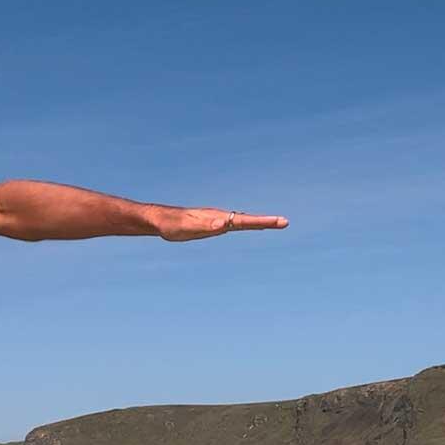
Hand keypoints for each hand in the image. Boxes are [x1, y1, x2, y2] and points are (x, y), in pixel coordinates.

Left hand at [154, 207, 288, 241]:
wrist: (160, 220)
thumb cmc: (173, 225)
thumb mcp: (190, 228)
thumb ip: (207, 226)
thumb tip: (225, 223)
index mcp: (219, 218)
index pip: (246, 221)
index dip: (264, 222)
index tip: (281, 222)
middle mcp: (220, 217)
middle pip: (248, 220)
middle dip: (266, 222)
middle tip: (285, 222)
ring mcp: (216, 220)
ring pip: (241, 221)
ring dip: (257, 223)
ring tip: (272, 224)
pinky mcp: (210, 224)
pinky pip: (231, 225)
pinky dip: (243, 225)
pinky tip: (243, 226)